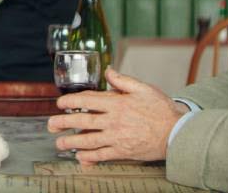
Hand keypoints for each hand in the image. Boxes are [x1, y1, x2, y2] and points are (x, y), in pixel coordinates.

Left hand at [46, 68, 186, 163]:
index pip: (88, 100)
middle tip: (51, 124)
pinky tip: (80, 157)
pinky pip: (102, 155)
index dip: (71, 101)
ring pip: (89, 140)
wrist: (176, 132)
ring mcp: (118, 137)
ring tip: (59, 143)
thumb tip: (108, 71)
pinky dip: (89, 157)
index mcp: (118, 103)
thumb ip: (123, 80)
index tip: (60, 103)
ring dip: (72, 142)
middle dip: (64, 122)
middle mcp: (114, 120)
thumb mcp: (144, 88)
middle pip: (83, 121)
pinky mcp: (123, 151)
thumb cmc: (161, 110)